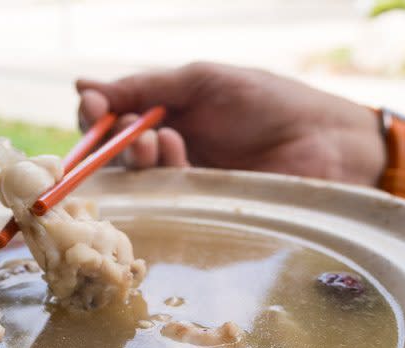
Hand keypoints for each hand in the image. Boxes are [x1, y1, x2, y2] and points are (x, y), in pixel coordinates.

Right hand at [77, 62, 384, 186]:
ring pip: (137, 176)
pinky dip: (162, 170)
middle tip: (125, 127)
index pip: (116, 117)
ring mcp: (184, 180)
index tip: (93, 107)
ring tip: (161, 137)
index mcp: (170, 114)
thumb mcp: (203, 82)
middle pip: (117, 151)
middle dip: (112, 137)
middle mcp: (171, 149)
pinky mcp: (198, 208)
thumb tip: (82, 84)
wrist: (322, 143)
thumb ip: (146, 86)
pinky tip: (179, 150)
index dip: (97, 114)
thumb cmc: (268, 103)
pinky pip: (163, 196)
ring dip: (136, 154)